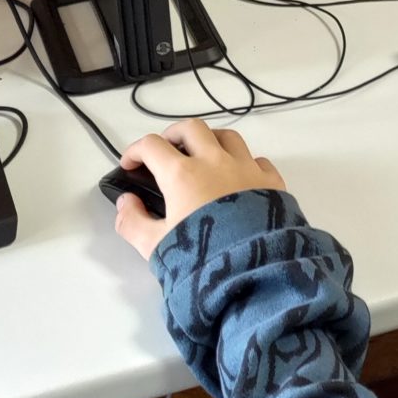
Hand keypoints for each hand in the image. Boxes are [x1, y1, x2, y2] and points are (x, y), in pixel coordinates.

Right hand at [112, 118, 284, 260]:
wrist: (252, 269)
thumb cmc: (201, 256)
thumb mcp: (154, 245)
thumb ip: (132, 221)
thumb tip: (126, 202)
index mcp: (182, 174)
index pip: (152, 146)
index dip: (135, 151)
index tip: (130, 164)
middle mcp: (215, 162)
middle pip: (191, 128)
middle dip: (173, 134)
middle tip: (165, 151)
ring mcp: (246, 167)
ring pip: (227, 136)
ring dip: (210, 140)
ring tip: (201, 157)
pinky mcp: (271, 180)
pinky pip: (256, 159)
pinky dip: (243, 161)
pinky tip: (238, 176)